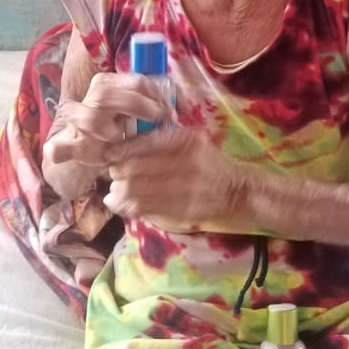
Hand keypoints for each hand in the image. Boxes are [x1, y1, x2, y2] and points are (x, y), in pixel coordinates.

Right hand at [41, 72, 175, 199]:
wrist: (97, 150)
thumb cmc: (128, 128)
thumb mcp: (144, 114)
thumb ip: (160, 106)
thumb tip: (185, 108)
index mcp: (112, 84)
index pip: (135, 81)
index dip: (155, 96)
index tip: (170, 114)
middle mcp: (93, 98)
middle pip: (107, 92)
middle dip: (136, 105)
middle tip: (157, 121)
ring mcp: (78, 121)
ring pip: (82, 115)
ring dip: (102, 126)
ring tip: (118, 138)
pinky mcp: (67, 145)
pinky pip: (57, 147)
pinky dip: (59, 151)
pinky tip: (61, 154)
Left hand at [103, 125, 243, 230]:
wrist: (236, 191)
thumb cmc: (211, 162)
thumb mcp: (193, 140)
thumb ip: (164, 139)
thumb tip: (126, 144)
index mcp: (185, 140)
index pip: (142, 144)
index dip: (121, 150)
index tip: (111, 154)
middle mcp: (184, 162)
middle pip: (134, 168)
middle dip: (117, 171)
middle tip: (112, 173)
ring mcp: (182, 188)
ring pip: (135, 190)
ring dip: (118, 191)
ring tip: (115, 191)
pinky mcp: (180, 209)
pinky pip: (144, 208)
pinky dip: (126, 206)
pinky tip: (119, 204)